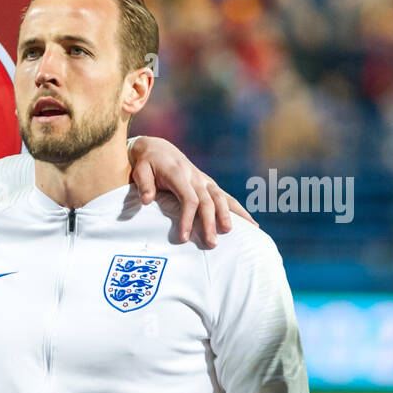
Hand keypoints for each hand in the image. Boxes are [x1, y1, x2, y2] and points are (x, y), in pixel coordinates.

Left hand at [128, 135, 255, 246]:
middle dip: (211, 222)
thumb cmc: (147, 163)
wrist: (159, 149)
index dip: (188, 218)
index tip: (184, 237)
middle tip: (212, 243)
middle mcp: (196, 177)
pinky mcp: (209, 185)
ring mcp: (205, 180)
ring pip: (221, 198)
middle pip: (208, 201)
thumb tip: (146, 200)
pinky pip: (226, 197)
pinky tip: (251, 224)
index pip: (189, 198)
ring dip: (229, 216)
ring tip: (234, 234)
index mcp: (179, 175)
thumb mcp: (141, 171)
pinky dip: (239, 210)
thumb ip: (144, 185)